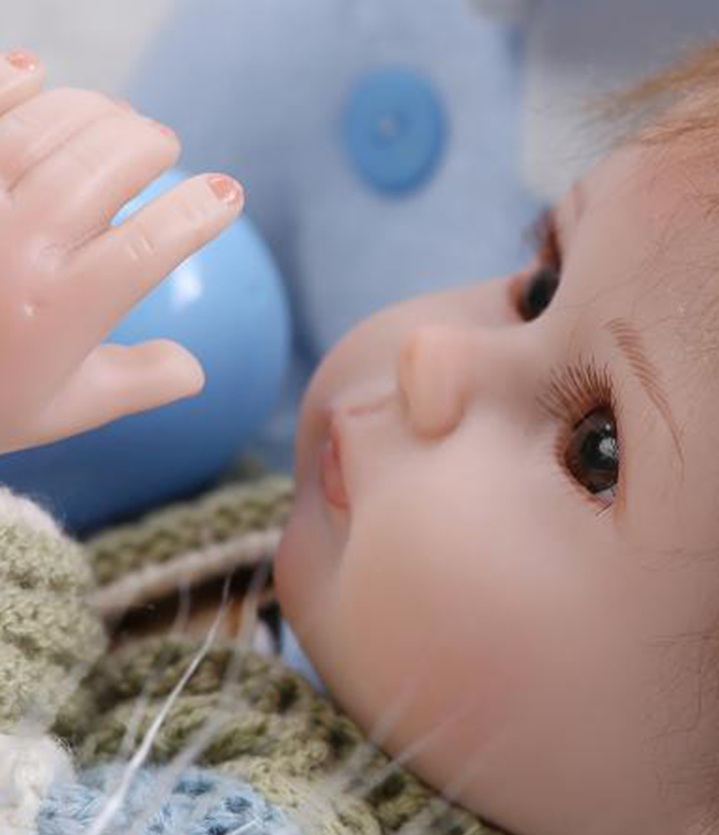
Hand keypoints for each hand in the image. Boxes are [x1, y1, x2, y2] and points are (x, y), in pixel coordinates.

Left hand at [0, 51, 243, 454]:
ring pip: (45, 132)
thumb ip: (137, 383)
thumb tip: (195, 371)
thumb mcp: (64, 408)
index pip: (151, 246)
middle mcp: (20, 252)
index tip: (227, 193)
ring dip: (92, 112)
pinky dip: (13, 85)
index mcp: (63, 311)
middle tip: (163, 143)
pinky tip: (39, 73)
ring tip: (118, 115)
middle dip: (146, 144)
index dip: (198, 212)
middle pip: (101, 170)